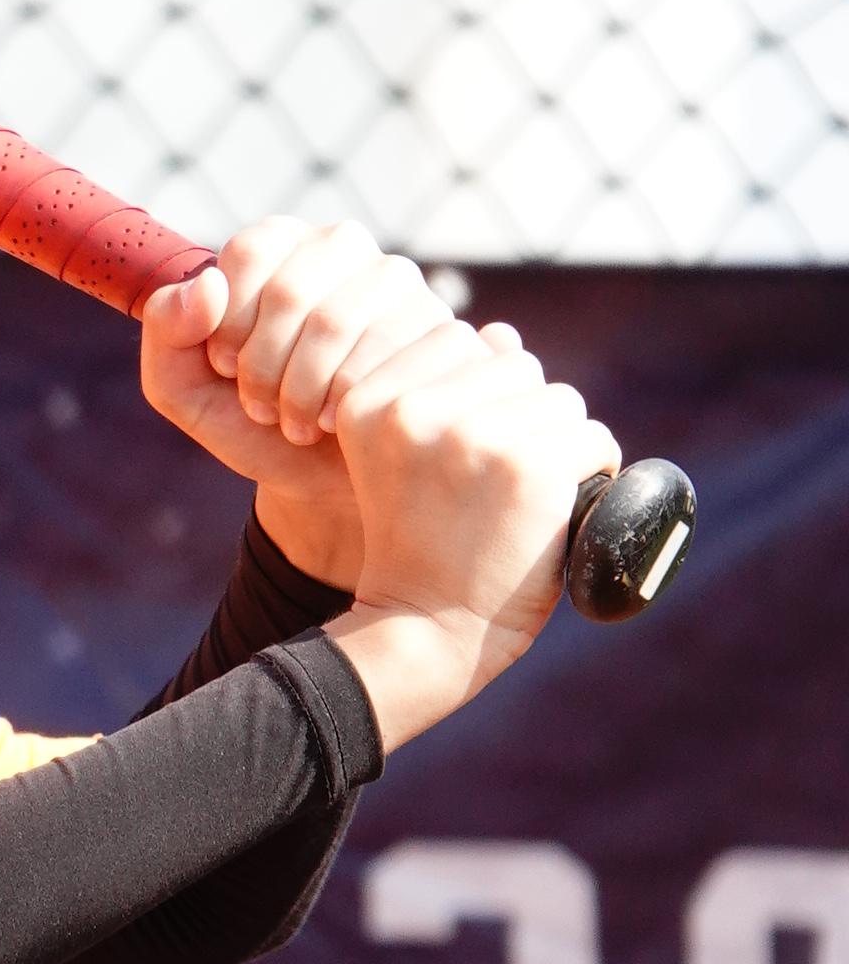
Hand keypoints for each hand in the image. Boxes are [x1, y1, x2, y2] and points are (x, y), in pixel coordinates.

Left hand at [142, 218, 472, 587]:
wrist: (320, 480)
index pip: (249, 254)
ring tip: (294, 421)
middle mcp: (341, 247)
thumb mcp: (185, 388)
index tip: (225, 367)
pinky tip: (336, 423)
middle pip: (290, 291)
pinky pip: (380, 360)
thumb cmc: (251, 425)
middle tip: (260, 407)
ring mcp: (395, 282)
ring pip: (335, 324)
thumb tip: (207, 286)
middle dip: (261, 368)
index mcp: (279, 245)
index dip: (227, 325)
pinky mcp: (435, 325)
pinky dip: (342, 404)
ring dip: (299, 392)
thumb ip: (167, 333)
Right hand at [319, 318, 618, 750]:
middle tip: (498, 483)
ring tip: (526, 498)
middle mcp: (415, 409)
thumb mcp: (396, 460)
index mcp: (369, 401)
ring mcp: (474, 434)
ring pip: (559, 400)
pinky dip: (592, 474)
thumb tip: (502, 332)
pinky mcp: (530, 467)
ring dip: (559, 444)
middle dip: (521, 415)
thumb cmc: (419, 547)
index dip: (475, 393)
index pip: (457, 341)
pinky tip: (558, 509)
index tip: (460, 457)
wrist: (424, 631)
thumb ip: (434, 392)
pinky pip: (594, 439)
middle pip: (514, 365)